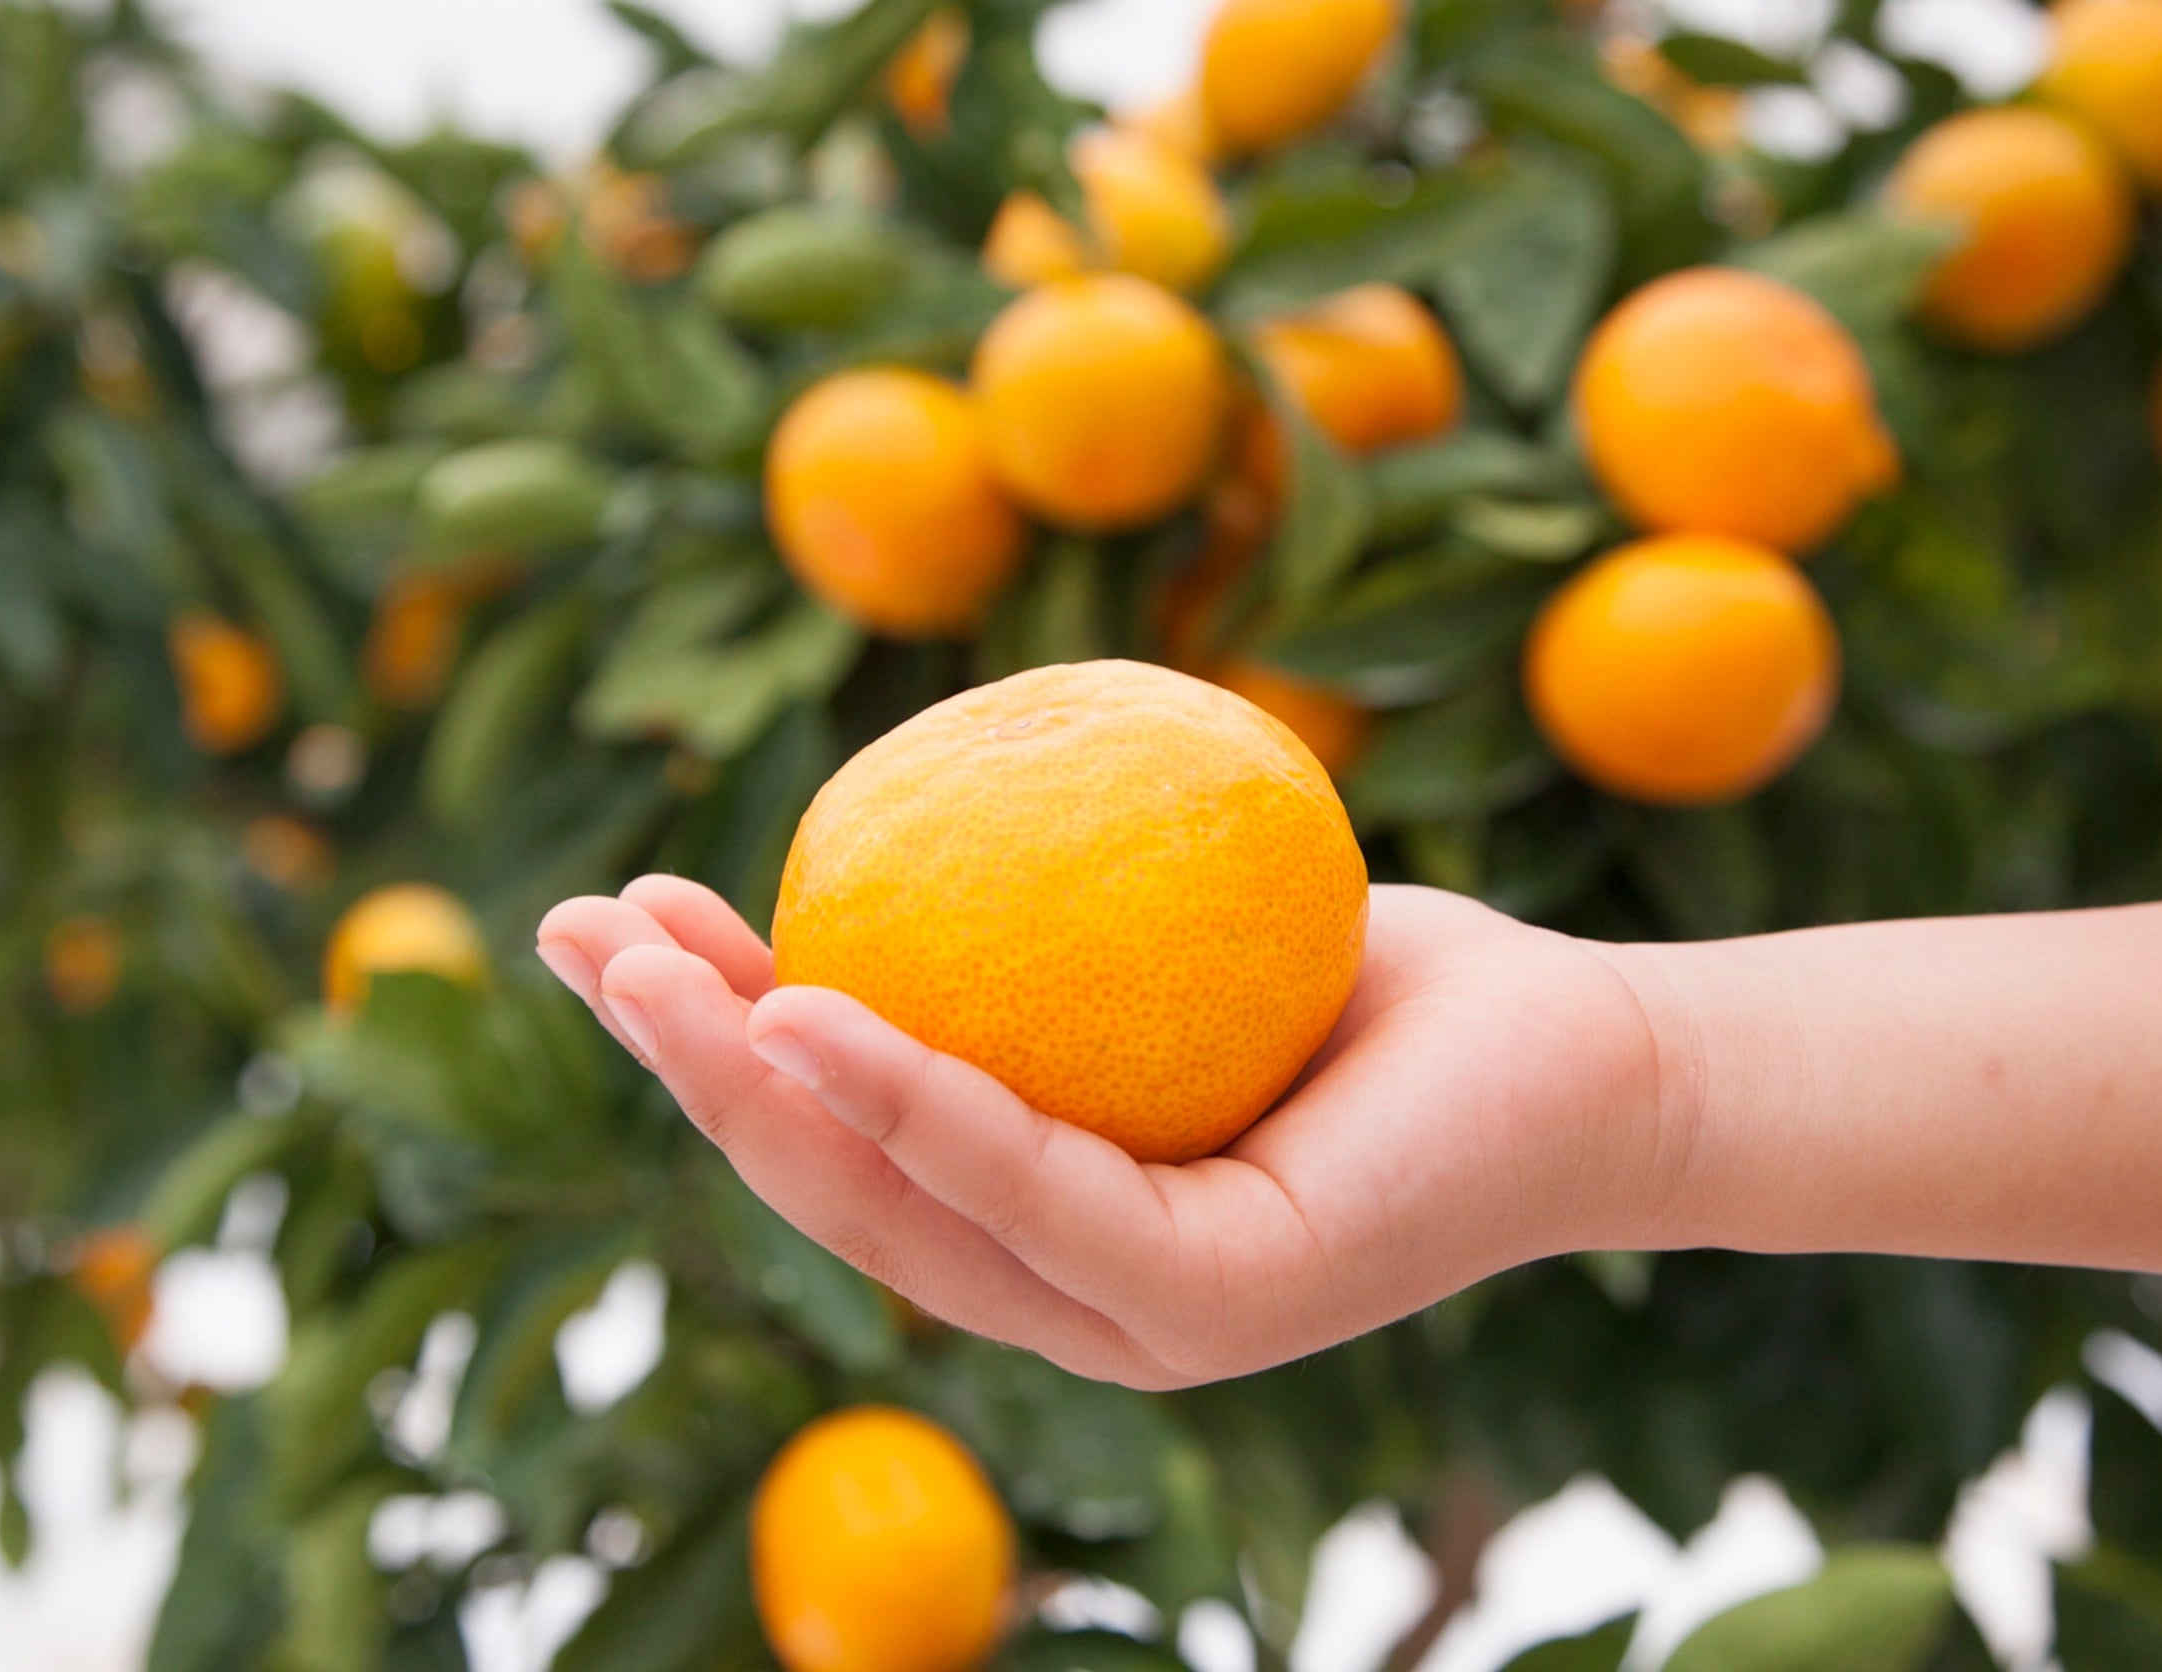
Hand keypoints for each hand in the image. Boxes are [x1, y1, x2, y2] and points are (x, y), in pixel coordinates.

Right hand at [537, 878, 1673, 1387]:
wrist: (1583, 1049)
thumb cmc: (1359, 976)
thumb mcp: (1161, 928)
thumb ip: (1029, 921)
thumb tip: (886, 808)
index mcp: (1039, 1225)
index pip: (839, 1143)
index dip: (708, 1046)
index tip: (617, 918)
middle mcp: (1070, 1295)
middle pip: (834, 1192)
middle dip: (688, 1070)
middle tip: (577, 935)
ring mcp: (1143, 1322)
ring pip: (906, 1217)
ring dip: (761, 1093)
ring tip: (650, 967)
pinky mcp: (1225, 1306)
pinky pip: (1046, 1194)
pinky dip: (925, 1109)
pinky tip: (825, 1015)